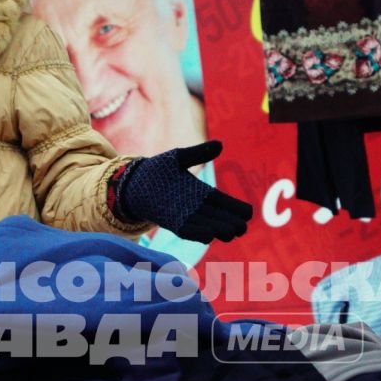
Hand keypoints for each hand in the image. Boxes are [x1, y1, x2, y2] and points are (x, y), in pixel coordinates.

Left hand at [112, 140, 252, 243]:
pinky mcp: (171, 222)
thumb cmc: (157, 170)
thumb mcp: (179, 158)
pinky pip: (187, 231)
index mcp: (203, 193)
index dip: (237, 208)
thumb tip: (220, 145)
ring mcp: (185, 216)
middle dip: (231, 223)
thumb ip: (198, 153)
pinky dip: (198, 233)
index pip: (225, 203)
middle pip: (220, 218)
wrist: (132, 182)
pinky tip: (210, 236)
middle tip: (242, 227)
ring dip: (218, 230)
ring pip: (207, 226)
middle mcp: (197, 207)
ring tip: (231, 232)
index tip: (248, 213)